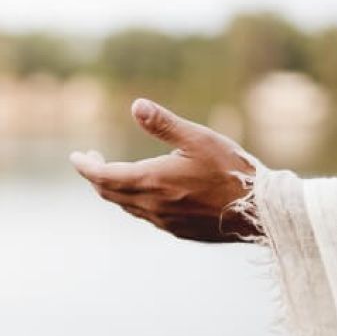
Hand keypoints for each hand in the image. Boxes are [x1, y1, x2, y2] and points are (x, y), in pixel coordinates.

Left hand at [70, 99, 259, 242]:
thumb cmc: (232, 171)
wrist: (261, 212)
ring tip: (116, 171)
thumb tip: (136, 105)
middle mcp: (152, 206)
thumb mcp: (198, 138)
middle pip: (109, 193)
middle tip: (93, 159)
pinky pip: (144, 216)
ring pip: (126, 206)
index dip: (85, 167)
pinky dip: (133, 201)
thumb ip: (164, 124)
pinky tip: (145, 190)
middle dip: (96, 176)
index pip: (102, 177)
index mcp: (151, 181)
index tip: (75, 157)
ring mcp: (164, 221)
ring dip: (114, 189)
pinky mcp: (177, 231)